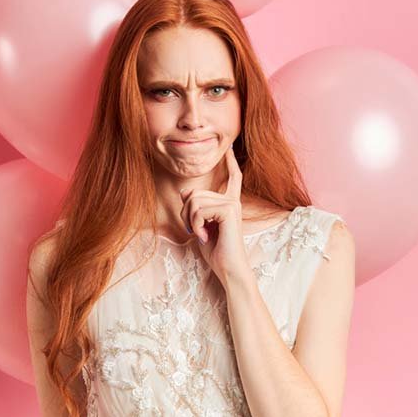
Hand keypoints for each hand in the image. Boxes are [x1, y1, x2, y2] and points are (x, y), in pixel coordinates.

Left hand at [179, 146, 250, 288]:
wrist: (228, 268)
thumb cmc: (216, 251)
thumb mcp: (200, 227)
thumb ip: (195, 208)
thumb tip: (185, 191)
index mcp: (229, 203)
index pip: (232, 177)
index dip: (230, 162)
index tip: (228, 148)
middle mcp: (232, 201)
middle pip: (195, 193)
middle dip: (185, 213)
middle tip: (193, 230)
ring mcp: (232, 204)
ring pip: (194, 201)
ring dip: (189, 221)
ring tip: (200, 234)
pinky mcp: (229, 211)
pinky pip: (199, 210)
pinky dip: (195, 225)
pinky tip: (204, 237)